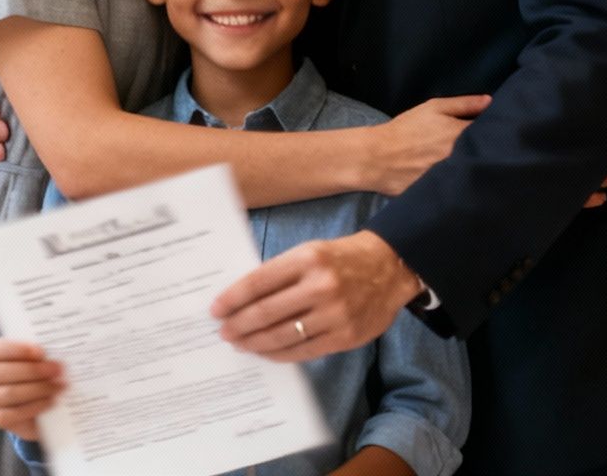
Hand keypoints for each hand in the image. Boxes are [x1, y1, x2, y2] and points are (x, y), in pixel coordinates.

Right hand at [0, 338, 63, 438]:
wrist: (34, 401)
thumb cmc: (35, 370)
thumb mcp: (35, 356)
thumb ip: (39, 352)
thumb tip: (55, 351)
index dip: (17, 350)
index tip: (41, 352)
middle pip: (4, 372)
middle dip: (34, 371)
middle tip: (57, 369)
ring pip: (10, 393)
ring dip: (38, 389)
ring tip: (58, 386)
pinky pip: (13, 414)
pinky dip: (35, 407)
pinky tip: (51, 401)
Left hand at [213, 230, 421, 363]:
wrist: (390, 267)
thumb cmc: (341, 258)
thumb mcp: (310, 252)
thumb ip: (281, 273)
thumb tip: (243, 298)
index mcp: (307, 259)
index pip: (259, 282)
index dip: (233, 298)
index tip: (216, 309)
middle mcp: (320, 286)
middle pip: (266, 312)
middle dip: (238, 324)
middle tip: (223, 331)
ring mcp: (334, 314)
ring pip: (282, 335)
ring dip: (255, 342)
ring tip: (240, 343)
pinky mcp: (345, 337)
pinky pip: (303, 350)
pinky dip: (279, 353)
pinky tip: (265, 352)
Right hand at [366, 94, 488, 195]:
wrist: (377, 158)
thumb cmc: (406, 129)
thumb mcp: (433, 108)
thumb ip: (464, 104)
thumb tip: (491, 101)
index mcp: (461, 135)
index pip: (493, 133)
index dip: (498, 133)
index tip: (504, 132)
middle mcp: (461, 158)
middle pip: (488, 156)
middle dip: (493, 152)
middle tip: (497, 150)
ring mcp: (453, 178)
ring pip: (477, 173)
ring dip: (480, 169)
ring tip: (482, 166)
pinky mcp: (444, 194)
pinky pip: (463, 189)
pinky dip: (466, 186)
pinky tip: (466, 184)